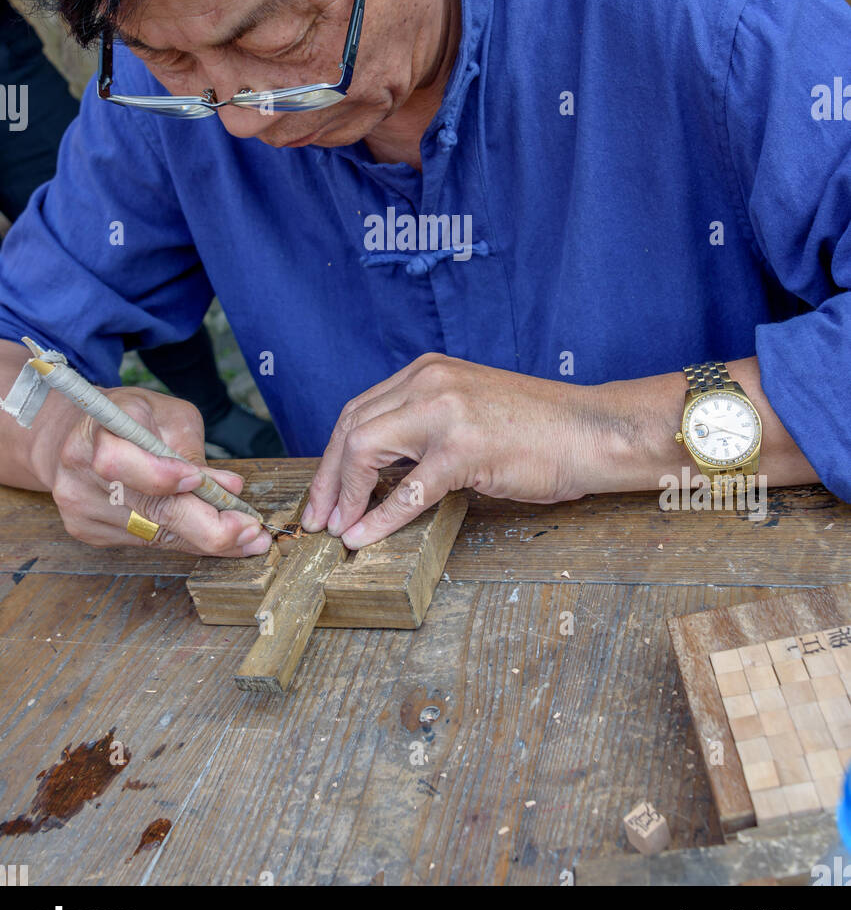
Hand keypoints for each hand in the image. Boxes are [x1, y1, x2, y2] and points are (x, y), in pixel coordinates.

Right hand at [46, 386, 270, 554]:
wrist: (75, 435)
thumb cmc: (131, 417)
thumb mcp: (166, 414)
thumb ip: (193, 451)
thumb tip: (229, 488)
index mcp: (95, 432)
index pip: (118, 461)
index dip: (160, 475)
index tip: (200, 481)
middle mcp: (79, 474)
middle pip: (145, 510)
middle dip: (206, 526)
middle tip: (250, 531)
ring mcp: (79, 507)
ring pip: (152, 534)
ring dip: (203, 538)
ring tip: (245, 537)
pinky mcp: (86, 530)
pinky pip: (144, 543)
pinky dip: (181, 540)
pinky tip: (208, 534)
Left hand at [301, 354, 597, 547]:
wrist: (593, 432)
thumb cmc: (539, 429)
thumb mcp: (468, 409)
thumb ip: (423, 425)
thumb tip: (378, 472)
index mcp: (428, 371)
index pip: (359, 410)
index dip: (334, 455)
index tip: (325, 491)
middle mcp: (429, 382)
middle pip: (352, 427)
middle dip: (328, 477)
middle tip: (316, 516)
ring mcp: (446, 412)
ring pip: (366, 450)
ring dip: (344, 495)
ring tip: (334, 528)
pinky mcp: (464, 449)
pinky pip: (407, 491)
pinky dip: (379, 518)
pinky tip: (363, 537)